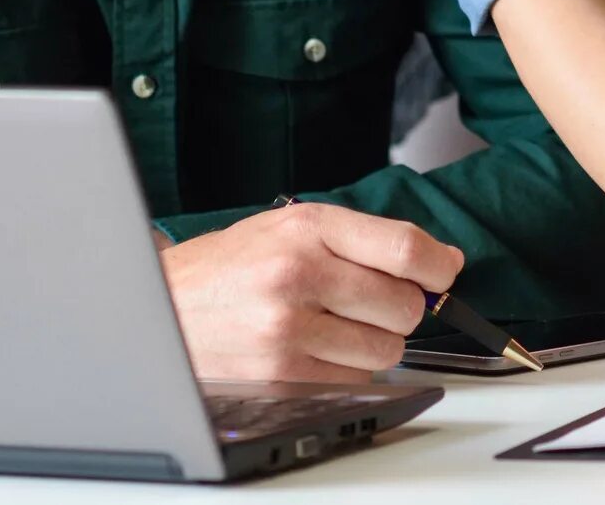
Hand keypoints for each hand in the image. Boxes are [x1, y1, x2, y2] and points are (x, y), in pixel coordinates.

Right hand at [160, 202, 461, 382]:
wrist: (161, 307)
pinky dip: (349, 367)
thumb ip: (365, 239)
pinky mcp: (282, 374)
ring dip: (375, 340)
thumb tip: (439, 263)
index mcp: (307, 228)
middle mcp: (299, 275)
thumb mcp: (291, 227)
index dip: (438, 265)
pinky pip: (356, 378)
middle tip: (373, 301)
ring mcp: (289, 329)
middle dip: (402, 306)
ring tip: (337, 324)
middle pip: (404, 304)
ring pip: (386, 348)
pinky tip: (316, 348)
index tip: (444, 272)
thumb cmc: (230, 266)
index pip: (405, 248)